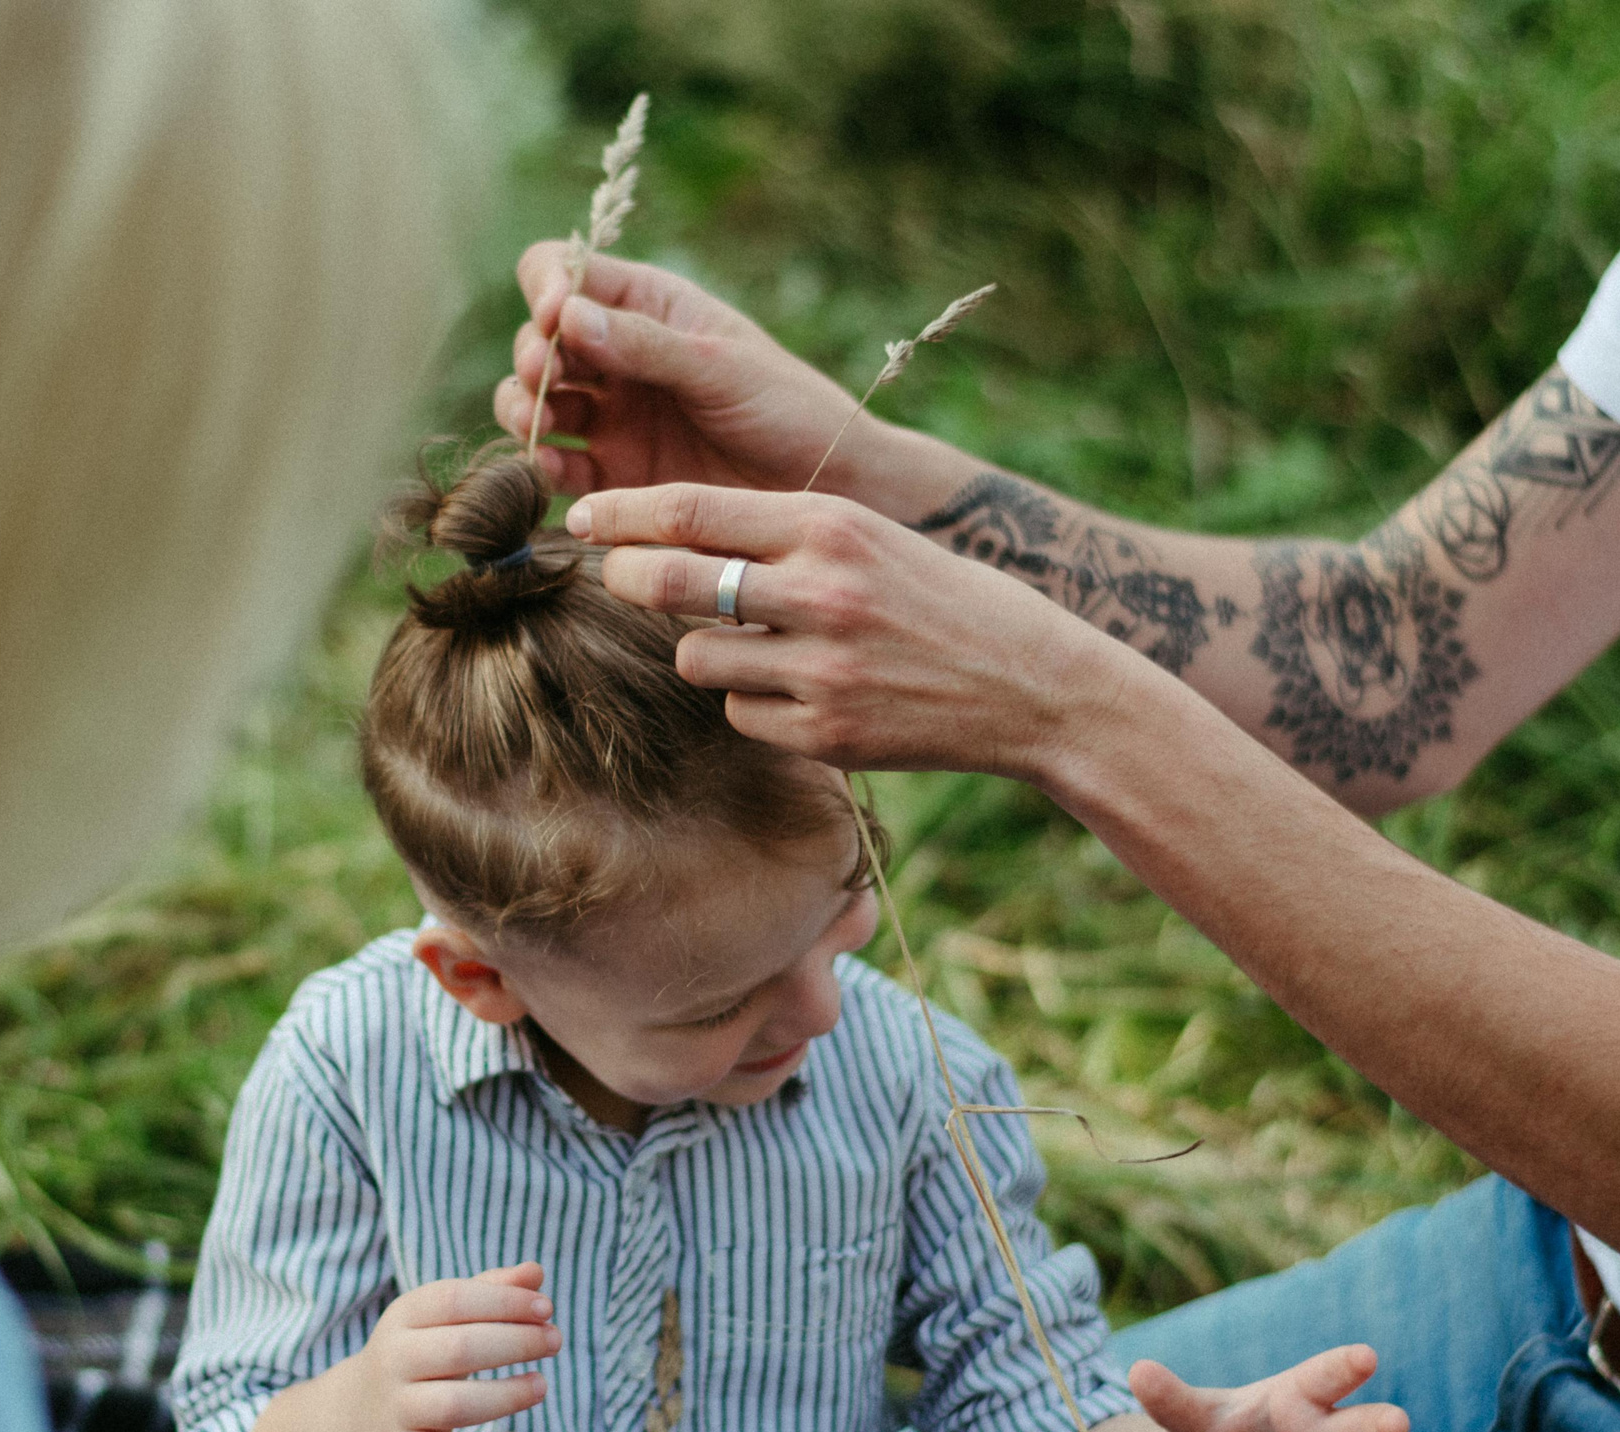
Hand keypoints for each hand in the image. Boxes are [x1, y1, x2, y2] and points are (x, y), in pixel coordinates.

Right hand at [347, 1262, 562, 1431]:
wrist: (361, 1413)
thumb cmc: (423, 1351)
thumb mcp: (443, 1316)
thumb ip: (490, 1290)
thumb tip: (535, 1272)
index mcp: (403, 1317)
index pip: (454, 1299)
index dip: (505, 1301)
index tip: (546, 1308)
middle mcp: (394, 1360)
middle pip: (459, 1349)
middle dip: (516, 1343)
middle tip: (555, 1341)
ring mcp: (396, 1409)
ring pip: (454, 1406)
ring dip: (507, 1396)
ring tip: (541, 1385)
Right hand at [495, 243, 881, 496]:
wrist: (828, 486)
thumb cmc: (789, 409)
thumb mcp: (721, 368)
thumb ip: (645, 345)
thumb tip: (566, 315)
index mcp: (647, 307)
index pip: (566, 271)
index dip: (547, 286)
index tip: (555, 317)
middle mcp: (618, 357)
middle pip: (539, 340)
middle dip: (532, 357)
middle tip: (547, 381)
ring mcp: (613, 416)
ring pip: (536, 401)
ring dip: (524, 408)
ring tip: (540, 425)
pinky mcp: (615, 475)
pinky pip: (560, 465)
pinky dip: (545, 465)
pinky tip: (554, 471)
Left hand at [567, 482, 1122, 778]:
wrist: (1035, 687)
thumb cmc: (945, 601)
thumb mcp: (871, 539)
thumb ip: (781, 535)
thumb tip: (668, 539)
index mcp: (831, 524)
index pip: (692, 510)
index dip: (622, 514)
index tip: (583, 515)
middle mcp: (822, 591)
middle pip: (670, 581)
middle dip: (624, 578)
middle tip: (613, 577)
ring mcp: (822, 668)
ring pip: (697, 657)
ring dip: (702, 651)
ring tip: (752, 646)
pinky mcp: (827, 733)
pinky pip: (740, 715)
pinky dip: (751, 705)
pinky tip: (800, 694)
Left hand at [1132, 1344, 1429, 1431]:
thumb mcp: (1186, 1420)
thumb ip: (1170, 1399)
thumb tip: (1136, 1370)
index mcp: (1297, 1394)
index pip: (1327, 1375)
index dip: (1345, 1366)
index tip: (1365, 1357)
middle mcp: (1328, 1431)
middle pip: (1365, 1423)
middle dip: (1382, 1423)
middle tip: (1395, 1423)